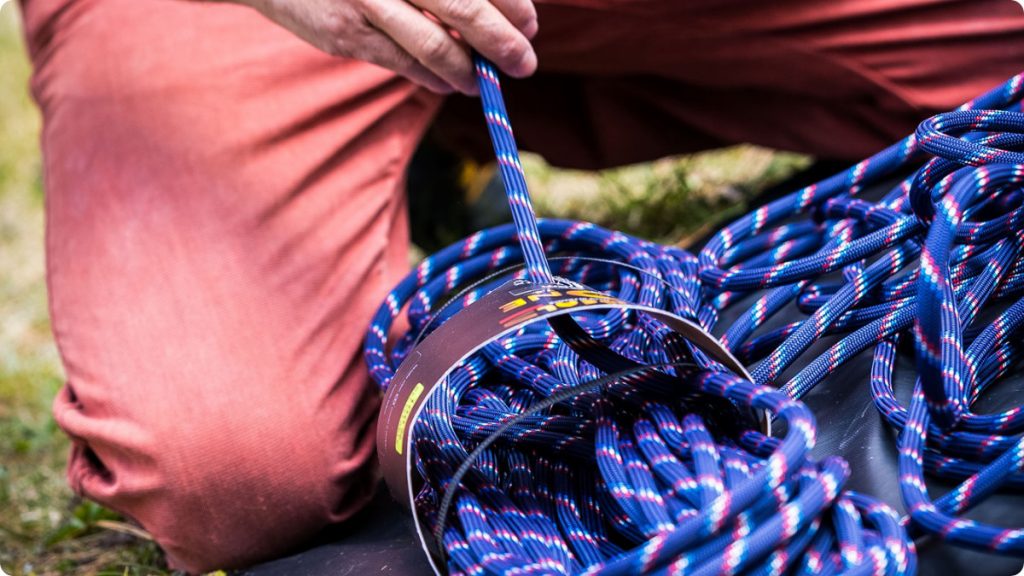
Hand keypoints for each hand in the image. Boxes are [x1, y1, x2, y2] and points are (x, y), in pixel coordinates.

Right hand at [238, 0, 538, 93]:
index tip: (530, 24)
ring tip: (484, 82)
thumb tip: (498, 12)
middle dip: (503, 44)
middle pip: (466, 9)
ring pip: (436, 47)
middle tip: (524, 63)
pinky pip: (404, 65)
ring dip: (470, 72)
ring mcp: (368, 3)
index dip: (513, 5)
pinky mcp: (346, 35)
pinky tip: (451, 82)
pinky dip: (435, 78)